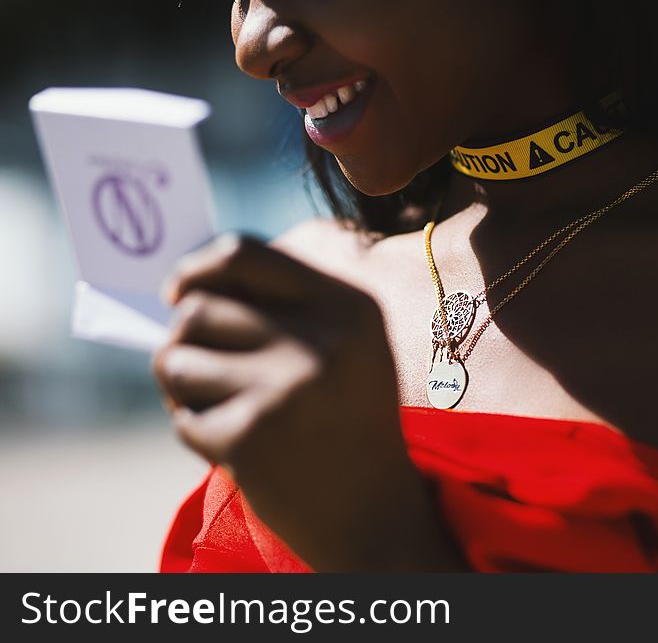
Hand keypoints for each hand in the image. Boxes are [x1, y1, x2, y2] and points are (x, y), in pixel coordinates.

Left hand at [153, 234, 464, 570]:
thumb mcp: (345, 345)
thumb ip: (283, 305)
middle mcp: (320, 340)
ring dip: (186, 390)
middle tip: (207, 371)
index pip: (242, 253)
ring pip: (176, 362)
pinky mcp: (251, 437)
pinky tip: (246, 449)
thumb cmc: (348, 419)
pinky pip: (183, 419)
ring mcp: (285, 389)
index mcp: (347, 306)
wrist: (374, 512)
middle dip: (186, 342)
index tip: (175, 292)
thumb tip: (183, 287)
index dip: (196, 268)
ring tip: (230, 410)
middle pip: (195, 309)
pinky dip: (202, 435)